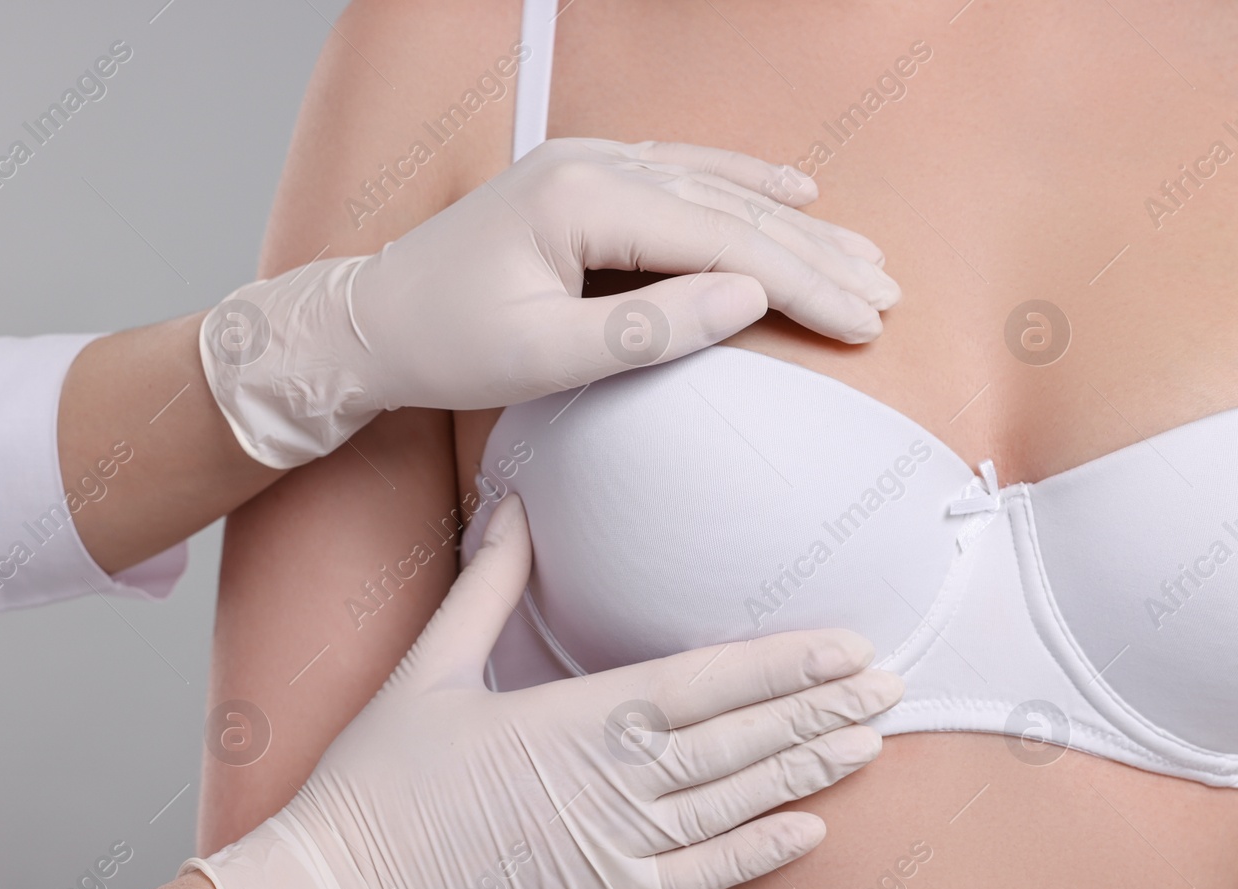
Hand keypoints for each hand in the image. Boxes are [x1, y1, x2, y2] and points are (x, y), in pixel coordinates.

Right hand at [184, 494, 901, 888]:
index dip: (781, 665)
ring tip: (867, 744)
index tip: (844, 646)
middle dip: (819, 711)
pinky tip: (810, 834)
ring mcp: (610, 851)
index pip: (701, 683)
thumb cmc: (377, 783)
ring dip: (807, 773)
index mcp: (568, 719)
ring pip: (733, 807)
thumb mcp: (429, 667)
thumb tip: (516, 510)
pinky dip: (758, 855)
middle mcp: (606, 785)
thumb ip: (486, 586)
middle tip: (891, 686)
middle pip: (737, 742)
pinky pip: (699, 880)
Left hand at [200, 138, 899, 467]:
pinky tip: (791, 189)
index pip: (721, 239)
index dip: (802, 283)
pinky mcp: (581, 180)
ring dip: (794, 222)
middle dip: (816, 254)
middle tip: (888, 294)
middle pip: (730, 207)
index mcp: (581, 199)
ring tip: (864, 254)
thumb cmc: (443, 346)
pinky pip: (682, 173)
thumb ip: (647, 327)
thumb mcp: (542, 356)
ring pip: (715, 186)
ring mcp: (586, 164)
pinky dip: (743, 186)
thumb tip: (749, 296)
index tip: (864, 321)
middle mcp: (591, 164)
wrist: (369, 324)